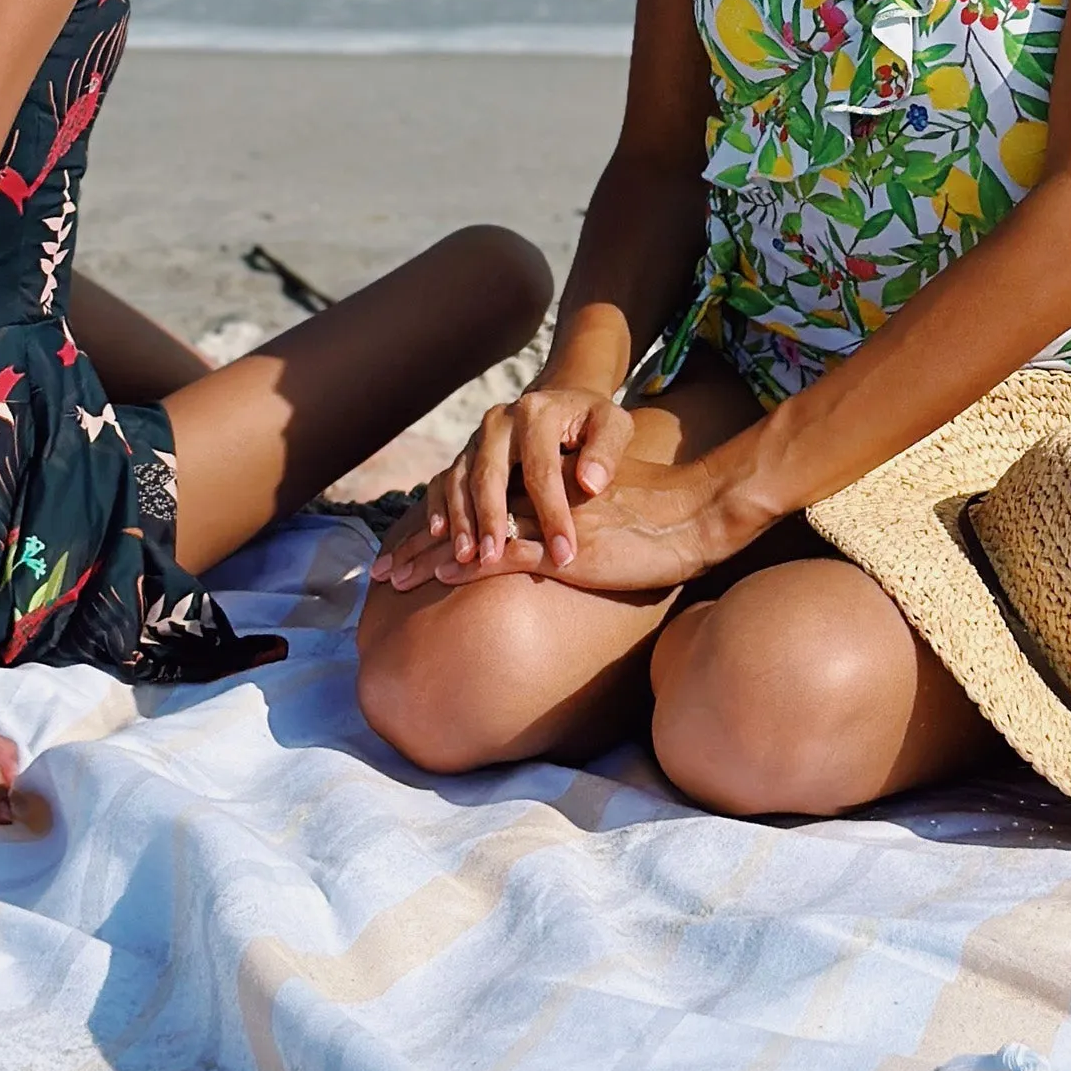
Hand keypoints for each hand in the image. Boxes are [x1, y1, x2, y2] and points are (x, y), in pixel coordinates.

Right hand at [369, 378, 633, 583]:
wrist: (561, 402)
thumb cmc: (592, 423)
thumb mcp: (614, 425)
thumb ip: (607, 450)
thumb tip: (589, 483)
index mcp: (537, 413)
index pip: (542, 470)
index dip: (553, 514)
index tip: (564, 554)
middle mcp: (499, 422)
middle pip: (489, 473)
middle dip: (490, 519)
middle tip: (493, 558)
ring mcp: (477, 438)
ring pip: (459, 478)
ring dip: (461, 519)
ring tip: (467, 556)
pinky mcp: (465, 454)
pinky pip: (442, 480)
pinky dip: (438, 506)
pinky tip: (439, 534)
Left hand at [374, 449, 739, 599]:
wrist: (691, 516)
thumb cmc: (654, 522)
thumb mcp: (599, 517)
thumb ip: (566, 527)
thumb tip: (542, 555)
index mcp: (541, 491)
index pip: (475, 505)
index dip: (436, 527)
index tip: (404, 551)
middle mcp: (536, 499)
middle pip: (461, 518)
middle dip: (417, 546)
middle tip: (379, 572)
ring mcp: (548, 521)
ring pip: (473, 536)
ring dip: (429, 559)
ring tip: (392, 579)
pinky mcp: (565, 546)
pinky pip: (507, 553)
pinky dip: (472, 566)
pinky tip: (444, 579)